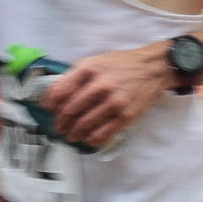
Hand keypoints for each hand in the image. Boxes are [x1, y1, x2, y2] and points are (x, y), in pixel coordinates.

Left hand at [37, 45, 172, 150]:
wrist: (153, 68)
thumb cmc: (123, 64)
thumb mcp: (96, 61)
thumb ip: (77, 76)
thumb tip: (56, 95)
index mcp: (88, 69)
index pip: (59, 92)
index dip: (50, 105)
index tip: (49, 111)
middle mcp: (99, 85)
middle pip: (69, 111)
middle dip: (60, 123)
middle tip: (59, 127)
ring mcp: (113, 102)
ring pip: (84, 126)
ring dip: (73, 134)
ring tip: (71, 135)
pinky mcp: (125, 116)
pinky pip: (102, 134)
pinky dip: (91, 140)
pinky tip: (88, 139)